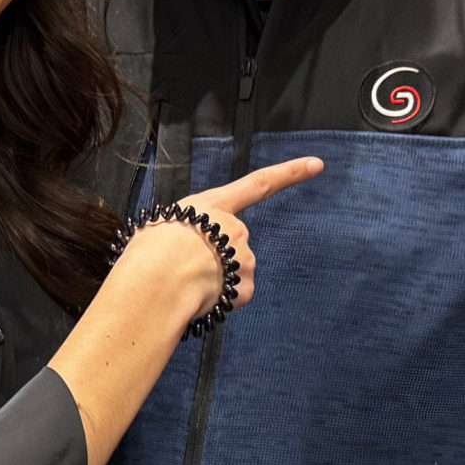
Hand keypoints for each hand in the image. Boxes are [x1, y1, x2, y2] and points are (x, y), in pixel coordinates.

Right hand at [119, 156, 324, 327]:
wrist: (157, 284)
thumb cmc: (147, 255)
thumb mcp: (158, 226)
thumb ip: (181, 229)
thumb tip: (181, 246)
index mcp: (212, 205)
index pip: (257, 184)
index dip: (290, 173)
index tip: (317, 164)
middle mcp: (235, 227)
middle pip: (233, 244)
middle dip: (215, 259)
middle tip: (182, 270)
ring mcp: (245, 257)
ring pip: (234, 273)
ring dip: (214, 281)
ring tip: (184, 284)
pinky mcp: (247, 286)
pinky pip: (235, 295)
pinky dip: (220, 300)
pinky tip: (198, 299)